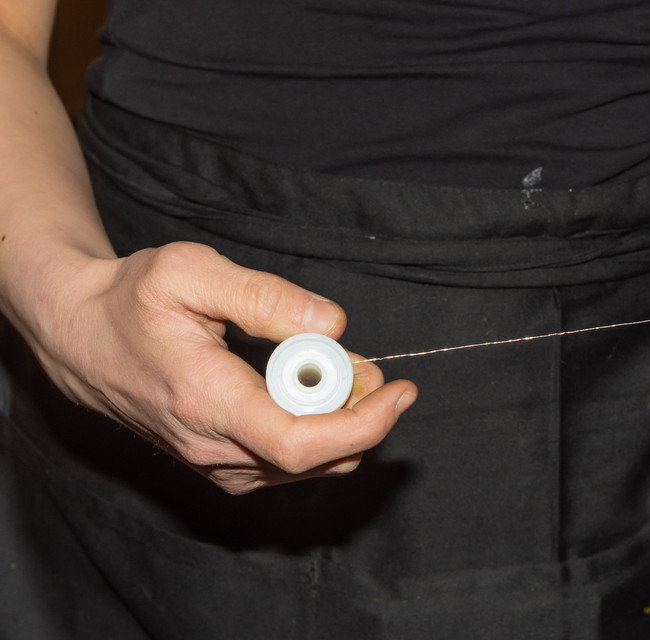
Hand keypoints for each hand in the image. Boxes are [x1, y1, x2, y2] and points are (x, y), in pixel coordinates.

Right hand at [23, 241, 416, 493]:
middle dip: (363, 414)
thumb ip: (265, 298)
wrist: (81, 336)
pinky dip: (318, 434)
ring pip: (308, 467)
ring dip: (342, 424)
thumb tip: (331, 325)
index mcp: (206, 402)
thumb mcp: (190, 273)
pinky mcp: (222, 468)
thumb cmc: (131, 300)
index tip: (401, 391)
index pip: (301, 444)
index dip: (365, 423)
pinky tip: (315, 392)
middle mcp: (212, 450)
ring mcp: (216, 466)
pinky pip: (288, 465)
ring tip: (341, 370)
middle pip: (317, 456)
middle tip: (370, 366)